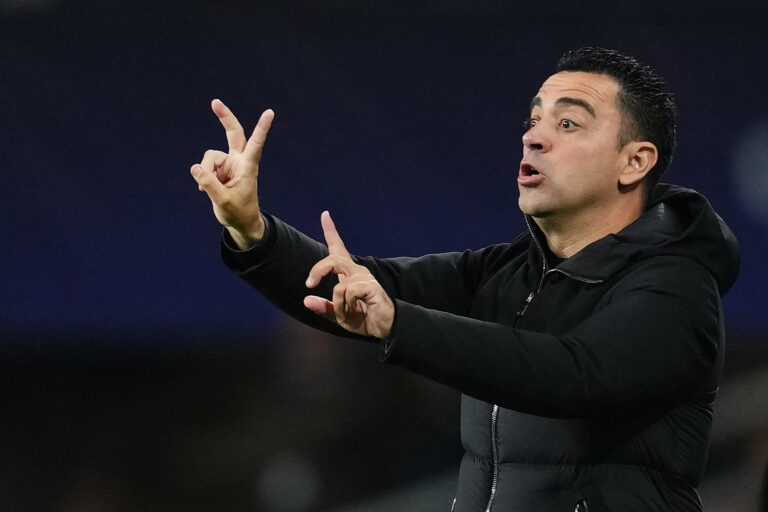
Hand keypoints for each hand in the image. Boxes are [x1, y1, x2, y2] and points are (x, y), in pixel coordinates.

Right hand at [190, 99, 274, 248]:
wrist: (240, 222)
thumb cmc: (238, 212)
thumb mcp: (222, 201)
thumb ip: (209, 184)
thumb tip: (194, 168)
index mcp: (248, 167)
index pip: (256, 144)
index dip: (262, 128)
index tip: (270, 112)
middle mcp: (239, 161)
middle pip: (233, 133)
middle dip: (224, 117)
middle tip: (215, 102)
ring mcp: (229, 164)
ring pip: (210, 157)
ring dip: (205, 171)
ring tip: (206, 188)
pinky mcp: (220, 170)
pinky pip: (205, 167)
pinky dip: (203, 176)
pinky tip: (205, 189)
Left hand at [304, 211, 394, 338]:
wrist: (384, 327)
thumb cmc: (364, 318)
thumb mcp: (339, 315)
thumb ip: (324, 308)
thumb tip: (306, 300)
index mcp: (348, 274)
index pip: (338, 248)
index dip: (331, 230)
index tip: (325, 214)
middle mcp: (356, 271)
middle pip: (333, 259)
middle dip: (318, 270)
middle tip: (309, 284)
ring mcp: (364, 277)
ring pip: (338, 285)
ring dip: (337, 304)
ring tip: (346, 314)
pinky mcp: (370, 286)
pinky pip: (347, 293)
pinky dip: (345, 307)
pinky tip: (356, 312)